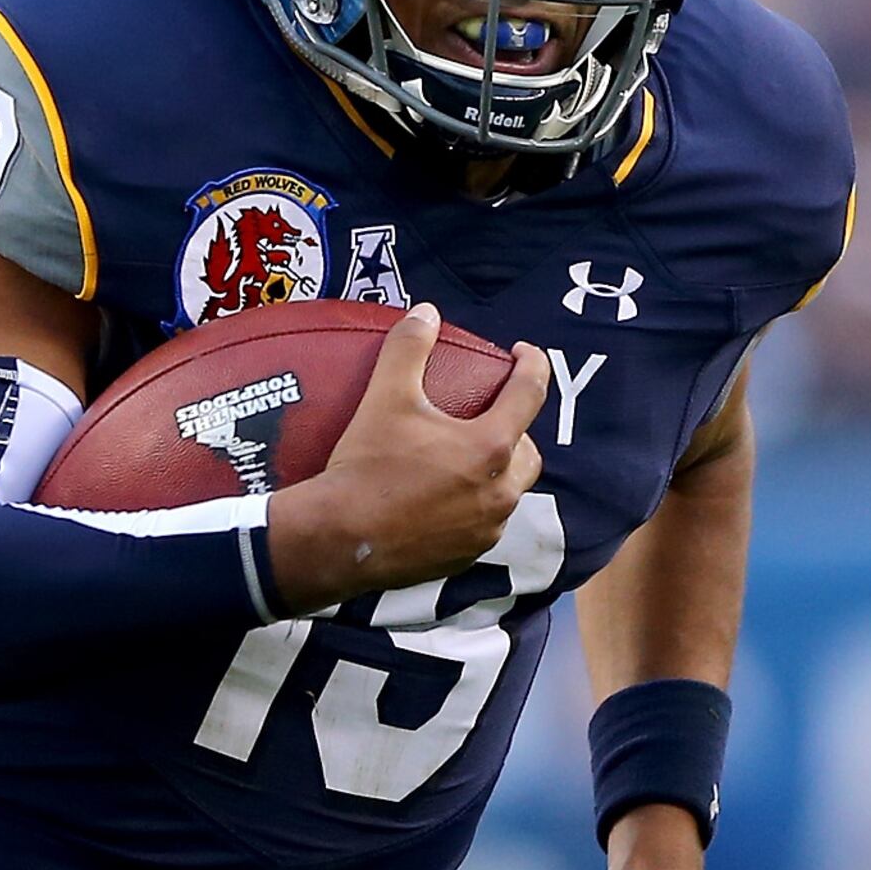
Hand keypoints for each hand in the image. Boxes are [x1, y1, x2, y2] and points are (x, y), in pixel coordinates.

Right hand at [264, 306, 549, 607]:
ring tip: (466, 459)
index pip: (529, 394)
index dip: (532, 365)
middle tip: (490, 416)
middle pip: (528, 452)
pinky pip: (481, 526)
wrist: (339, 541)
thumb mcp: (385, 398)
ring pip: (507, 493)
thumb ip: (408, 348)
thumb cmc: (366, 467)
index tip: (522, 354)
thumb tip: (425, 313)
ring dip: (496, 473)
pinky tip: (443, 500)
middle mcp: (498, 492)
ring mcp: (484, 530)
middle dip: (517, 431)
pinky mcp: (464, 557)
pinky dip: (472, 507)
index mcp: (490, 447)